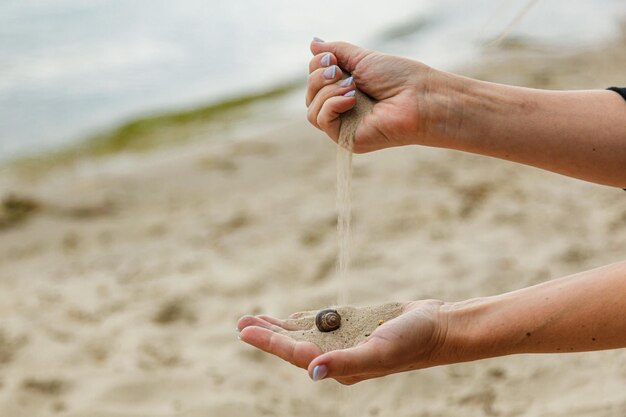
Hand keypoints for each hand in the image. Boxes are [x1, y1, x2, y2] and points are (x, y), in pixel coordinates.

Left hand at [237, 300, 448, 384]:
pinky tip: (291, 318)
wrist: (438, 327)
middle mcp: (339, 355)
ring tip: (257, 318)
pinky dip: (303, 320)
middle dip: (267, 334)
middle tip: (241, 321)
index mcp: (340, 366)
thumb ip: (345, 362)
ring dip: (280, 326)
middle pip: (294, 345)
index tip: (245, 329)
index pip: (296, 355)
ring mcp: (346, 340)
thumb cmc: (412, 341)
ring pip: (304, 333)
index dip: (269, 342)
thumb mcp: (377, 352)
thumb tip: (312, 371)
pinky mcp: (354, 326)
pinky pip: (322, 324)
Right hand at [306, 40, 439, 152]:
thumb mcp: (362, 59)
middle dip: (318, 77)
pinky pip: (322, 121)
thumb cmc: (398, 78)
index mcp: (345, 91)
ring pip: (312, 111)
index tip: (332, 58)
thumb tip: (313, 42)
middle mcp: (342, 110)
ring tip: (351, 85)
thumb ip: (337, 51)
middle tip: (337, 70)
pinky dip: (331, 105)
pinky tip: (350, 99)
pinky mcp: (347, 139)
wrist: (419, 96)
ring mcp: (344, 126)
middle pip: (310, 96)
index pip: (315, 82)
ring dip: (326, 91)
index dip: (316, 67)